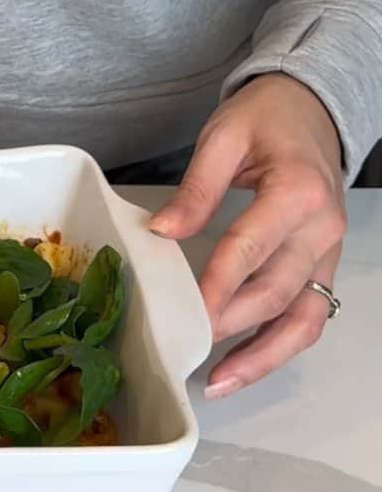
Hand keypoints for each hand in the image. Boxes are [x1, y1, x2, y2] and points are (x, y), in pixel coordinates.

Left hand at [149, 73, 346, 398]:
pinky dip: (278, 347)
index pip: (250, 249)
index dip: (216, 286)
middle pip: (275, 291)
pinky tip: (241, 366)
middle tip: (185, 350)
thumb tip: (163, 231)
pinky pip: (308, 315)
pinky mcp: (323, 266)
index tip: (186, 314)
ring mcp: (327, 253)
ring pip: (303, 317)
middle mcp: (321, 229)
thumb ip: (196, 188)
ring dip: (262, 356)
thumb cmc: (265, 119)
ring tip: (218, 383)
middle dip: (230, 327)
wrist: (314, 109)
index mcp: (296, 193)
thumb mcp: (223, 138)